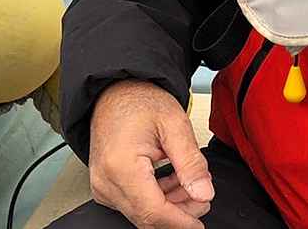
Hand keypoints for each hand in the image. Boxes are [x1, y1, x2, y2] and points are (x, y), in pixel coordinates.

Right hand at [89, 80, 213, 228]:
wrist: (116, 91)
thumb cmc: (139, 101)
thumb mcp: (175, 124)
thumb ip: (191, 162)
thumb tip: (204, 193)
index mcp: (121, 166)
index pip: (153, 211)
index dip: (180, 221)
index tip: (200, 223)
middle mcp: (106, 181)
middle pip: (147, 217)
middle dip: (180, 213)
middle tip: (203, 196)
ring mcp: (103, 186)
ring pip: (142, 213)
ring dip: (171, 205)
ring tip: (192, 183)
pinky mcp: (106, 186)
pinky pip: (134, 203)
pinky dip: (158, 198)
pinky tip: (175, 182)